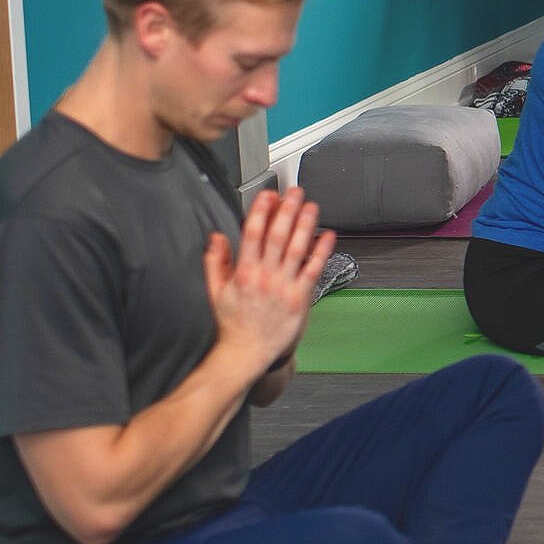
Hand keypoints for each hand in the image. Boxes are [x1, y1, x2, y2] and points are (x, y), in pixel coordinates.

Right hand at [204, 188, 333, 375]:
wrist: (248, 351)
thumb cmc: (233, 323)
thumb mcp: (215, 291)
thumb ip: (215, 262)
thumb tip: (216, 237)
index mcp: (244, 272)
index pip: (252, 234)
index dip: (261, 212)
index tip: (268, 196)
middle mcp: (265, 276)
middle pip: (278, 236)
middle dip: (287, 210)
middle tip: (294, 192)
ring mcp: (284, 286)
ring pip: (297, 248)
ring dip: (306, 224)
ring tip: (311, 206)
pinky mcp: (301, 297)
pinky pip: (314, 269)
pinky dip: (321, 251)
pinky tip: (328, 236)